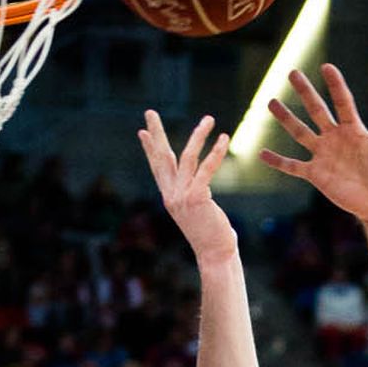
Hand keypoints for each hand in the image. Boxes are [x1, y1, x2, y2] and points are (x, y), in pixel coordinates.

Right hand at [137, 111, 238, 269]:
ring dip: (199, 135)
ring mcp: (182, 197)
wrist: (215, 255)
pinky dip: (216, 152)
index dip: (151, 149)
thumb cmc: (213, 236)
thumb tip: (201, 189)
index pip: (158, 168)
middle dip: (156, 133)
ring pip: (188, 157)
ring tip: (209, 119)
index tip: (144, 131)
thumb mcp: (198, 213)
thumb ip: (195, 197)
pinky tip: (224, 139)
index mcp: (170, 198)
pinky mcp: (197, 198)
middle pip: (163, 157)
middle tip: (150, 112)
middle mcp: (172, 195)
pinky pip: (206, 169)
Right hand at [261, 63, 367, 222]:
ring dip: (286, 119)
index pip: (342, 102)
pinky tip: (261, 154)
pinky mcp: (317, 175)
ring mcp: (324, 156)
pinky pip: (293, 166)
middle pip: (317, 111)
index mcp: (354, 130)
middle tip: (292, 72)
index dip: (336, 85)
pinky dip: (278, 162)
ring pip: (301, 133)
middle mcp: (336, 139)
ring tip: (271, 102)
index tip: (326, 67)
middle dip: (305, 92)